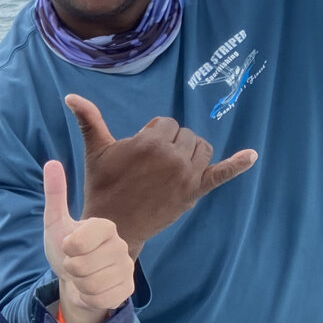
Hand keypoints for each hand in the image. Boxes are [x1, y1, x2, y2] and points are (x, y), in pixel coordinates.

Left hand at [43, 160, 135, 322]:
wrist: (74, 279)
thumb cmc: (66, 248)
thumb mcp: (55, 223)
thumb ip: (55, 194)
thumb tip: (52, 162)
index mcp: (105, 226)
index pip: (79, 242)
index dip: (68, 248)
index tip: (70, 245)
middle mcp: (121, 245)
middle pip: (82, 266)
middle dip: (71, 269)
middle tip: (76, 263)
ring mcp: (127, 268)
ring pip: (91, 285)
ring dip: (79, 284)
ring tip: (83, 276)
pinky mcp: (128, 289)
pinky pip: (101, 299)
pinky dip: (89, 298)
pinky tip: (92, 289)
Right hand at [65, 93, 256, 258]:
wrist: (112, 226)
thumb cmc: (102, 186)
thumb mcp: (95, 151)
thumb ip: (89, 120)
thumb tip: (71, 96)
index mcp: (149, 142)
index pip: (166, 124)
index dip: (152, 136)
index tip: (138, 156)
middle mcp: (172, 156)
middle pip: (183, 135)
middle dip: (169, 144)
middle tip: (149, 167)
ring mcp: (186, 175)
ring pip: (200, 148)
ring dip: (190, 152)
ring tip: (171, 166)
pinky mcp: (194, 192)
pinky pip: (220, 174)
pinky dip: (238, 164)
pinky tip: (252, 156)